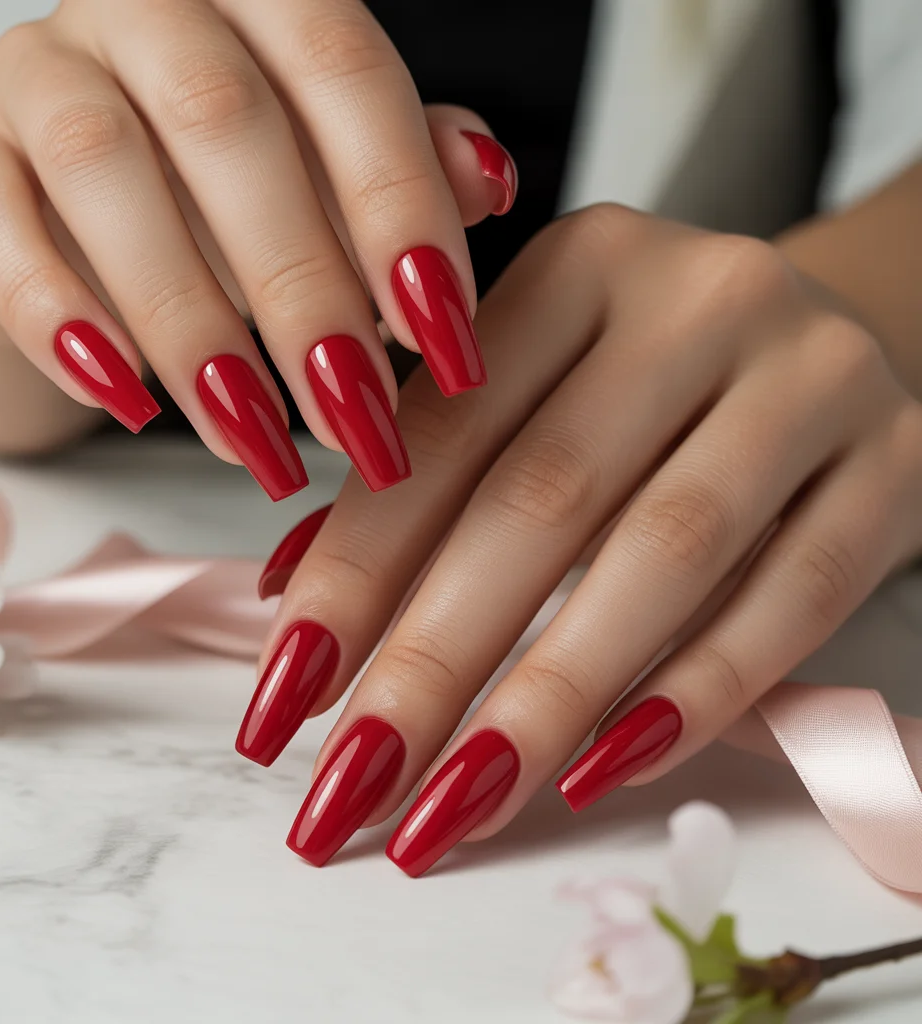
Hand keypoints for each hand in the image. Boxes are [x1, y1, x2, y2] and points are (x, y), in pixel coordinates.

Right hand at [0, 0, 514, 495]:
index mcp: (257, 0)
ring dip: (194, 327)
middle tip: (360, 424)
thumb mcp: (331, 188)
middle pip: (229, 126)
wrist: (80, 231)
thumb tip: (490, 182)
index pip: (344, 72)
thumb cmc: (226, 207)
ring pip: (107, 171)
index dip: (402, 210)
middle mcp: (142, 9)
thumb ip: (404, 170)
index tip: (447, 346)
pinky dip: (60, 318)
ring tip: (257, 441)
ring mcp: (35, 71)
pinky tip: (128, 399)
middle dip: (306, 294)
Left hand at [245, 205, 921, 873]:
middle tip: (350, 786)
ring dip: (547, 699)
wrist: (838, 333)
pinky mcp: (898, 462)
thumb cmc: (653, 379)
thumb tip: (295, 598)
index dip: (352, 574)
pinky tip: (603, 769)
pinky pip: (795, 594)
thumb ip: (428, 470)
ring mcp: (811, 377)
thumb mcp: (537, 382)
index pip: (442, 435)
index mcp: (578, 266)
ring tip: (456, 805)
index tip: (283, 700)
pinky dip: (697, 692)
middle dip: (432, 661)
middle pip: (542, 500)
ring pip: (666, 555)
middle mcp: (696, 298)